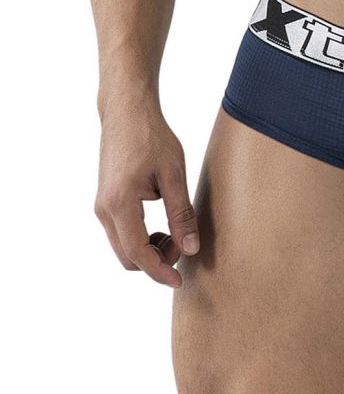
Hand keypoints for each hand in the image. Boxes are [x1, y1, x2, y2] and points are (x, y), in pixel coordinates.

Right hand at [94, 102, 199, 287]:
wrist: (126, 112)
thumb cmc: (152, 137)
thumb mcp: (174, 175)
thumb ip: (181, 214)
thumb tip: (190, 249)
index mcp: (120, 204)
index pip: (138, 253)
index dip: (160, 272)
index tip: (180, 281)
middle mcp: (104, 209)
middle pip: (127, 257)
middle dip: (156, 262)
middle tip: (184, 247)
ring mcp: (101, 206)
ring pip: (122, 247)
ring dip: (149, 251)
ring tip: (176, 235)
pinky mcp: (105, 201)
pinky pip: (120, 233)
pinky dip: (140, 239)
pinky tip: (163, 227)